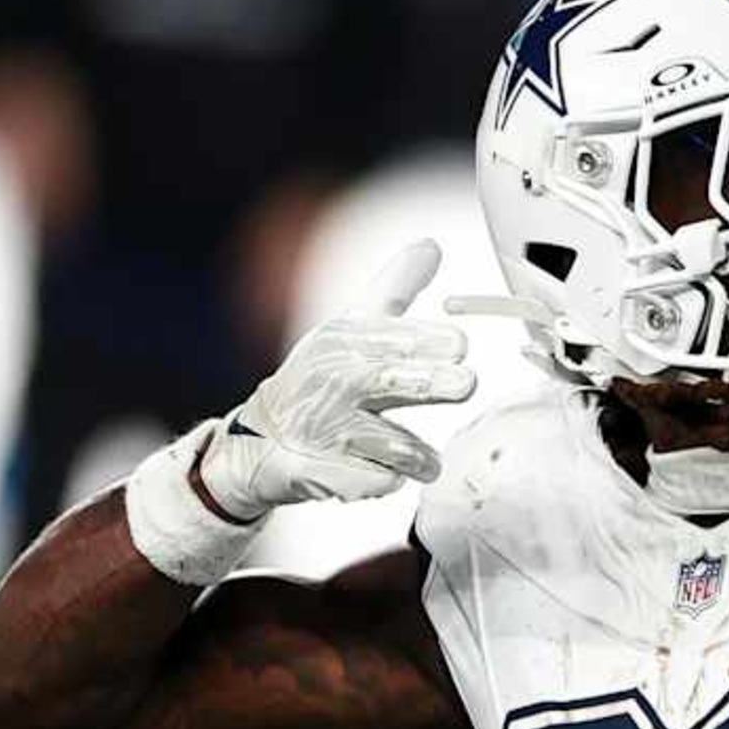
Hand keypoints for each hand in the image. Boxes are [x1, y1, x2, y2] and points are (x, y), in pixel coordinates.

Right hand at [192, 242, 478, 520]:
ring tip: (428, 461)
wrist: (263, 439)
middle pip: (391, 381)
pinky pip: (373, 481)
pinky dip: (386, 481)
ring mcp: (328, 430)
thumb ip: (395, 289)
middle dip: (431, 382)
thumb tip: (431, 246)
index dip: (428, 341)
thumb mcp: (351, 327)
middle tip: (465, 383)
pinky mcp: (322, 472)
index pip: (391, 336)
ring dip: (419, 456)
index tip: (458, 346)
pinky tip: (383, 475)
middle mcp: (336, 382)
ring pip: (393, 444)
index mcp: (346, 342)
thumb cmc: (319, 377)